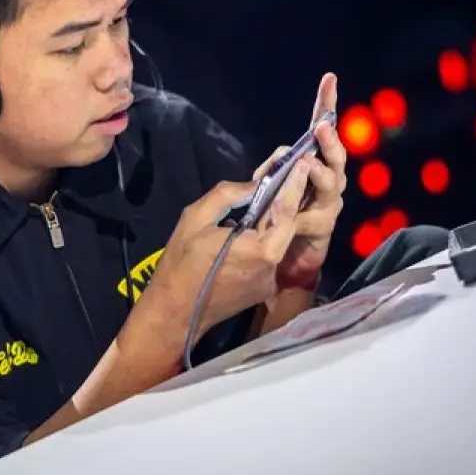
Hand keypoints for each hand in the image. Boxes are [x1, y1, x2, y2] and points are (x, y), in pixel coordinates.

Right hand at [140, 160, 311, 348]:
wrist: (175, 312)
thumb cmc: (182, 263)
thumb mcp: (196, 218)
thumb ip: (227, 196)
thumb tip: (253, 186)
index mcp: (262, 249)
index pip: (287, 211)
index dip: (294, 185)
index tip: (301, 162)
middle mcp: (273, 267)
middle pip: (285, 226)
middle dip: (285, 199)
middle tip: (287, 173)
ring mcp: (269, 281)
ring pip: (276, 241)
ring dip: (272, 220)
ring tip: (263, 199)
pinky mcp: (261, 289)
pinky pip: (267, 256)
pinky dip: (262, 239)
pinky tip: (249, 228)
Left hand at [253, 72, 347, 289]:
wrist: (286, 259)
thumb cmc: (276, 217)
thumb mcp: (267, 188)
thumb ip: (270, 172)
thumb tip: (269, 167)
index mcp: (314, 163)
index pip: (320, 129)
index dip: (326, 105)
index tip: (329, 78)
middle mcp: (329, 179)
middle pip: (335, 154)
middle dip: (329, 140)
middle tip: (321, 127)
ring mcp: (330, 202)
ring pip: (331, 183)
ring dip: (320, 173)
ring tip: (308, 165)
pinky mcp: (324, 227)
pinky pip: (315, 218)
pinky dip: (303, 216)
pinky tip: (295, 218)